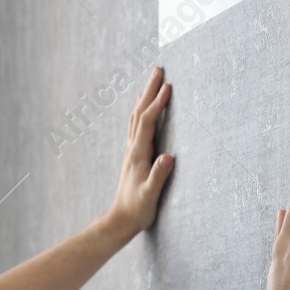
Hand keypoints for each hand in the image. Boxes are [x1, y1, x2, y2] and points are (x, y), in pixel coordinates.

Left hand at [101, 67, 175, 241]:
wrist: (121, 220)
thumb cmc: (137, 210)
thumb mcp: (150, 195)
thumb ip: (159, 176)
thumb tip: (168, 157)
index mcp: (138, 154)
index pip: (148, 122)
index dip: (158, 104)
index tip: (168, 87)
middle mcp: (132, 148)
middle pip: (140, 112)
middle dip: (150, 90)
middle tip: (159, 69)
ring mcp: (132, 151)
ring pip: (137, 117)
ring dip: (145, 97)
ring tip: (153, 81)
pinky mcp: (134, 156)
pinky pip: (137, 126)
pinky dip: (141, 111)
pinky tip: (143, 108)